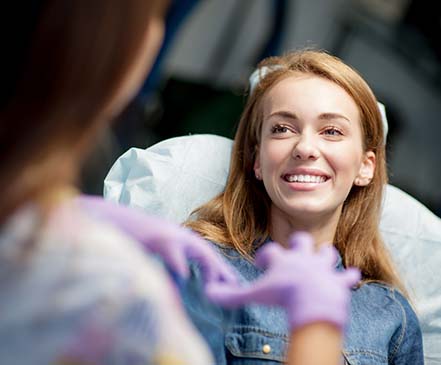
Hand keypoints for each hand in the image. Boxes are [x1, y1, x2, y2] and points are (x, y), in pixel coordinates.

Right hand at [76, 195, 236, 284]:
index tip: (231, 283)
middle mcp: (178, 235)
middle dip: (222, 269)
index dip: (218, 268)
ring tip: (216, 285)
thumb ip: (169, 267)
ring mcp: (168, 234)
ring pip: (198, 250)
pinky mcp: (156, 236)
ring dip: (209, 267)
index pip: (205, 254)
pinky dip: (179, 264)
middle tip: (235, 286)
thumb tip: (181, 283)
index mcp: (179, 239)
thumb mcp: (154, 254)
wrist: (108, 219)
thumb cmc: (130, 239)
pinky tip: (184, 276)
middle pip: (207, 252)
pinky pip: (172, 252)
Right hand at [206, 232, 359, 329]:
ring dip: (325, 256)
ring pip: (327, 253)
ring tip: (321, 260)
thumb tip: (208, 292)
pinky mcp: (338, 280)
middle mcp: (303, 257)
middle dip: (299, 244)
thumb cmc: (282, 295)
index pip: (270, 251)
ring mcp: (322, 267)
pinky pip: (347, 276)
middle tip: (295, 254)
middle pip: (302, 241)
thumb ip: (231, 295)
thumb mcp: (253, 294)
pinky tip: (351, 276)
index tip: (261, 265)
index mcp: (283, 259)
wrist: (312, 301)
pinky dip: (348, 277)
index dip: (264, 257)